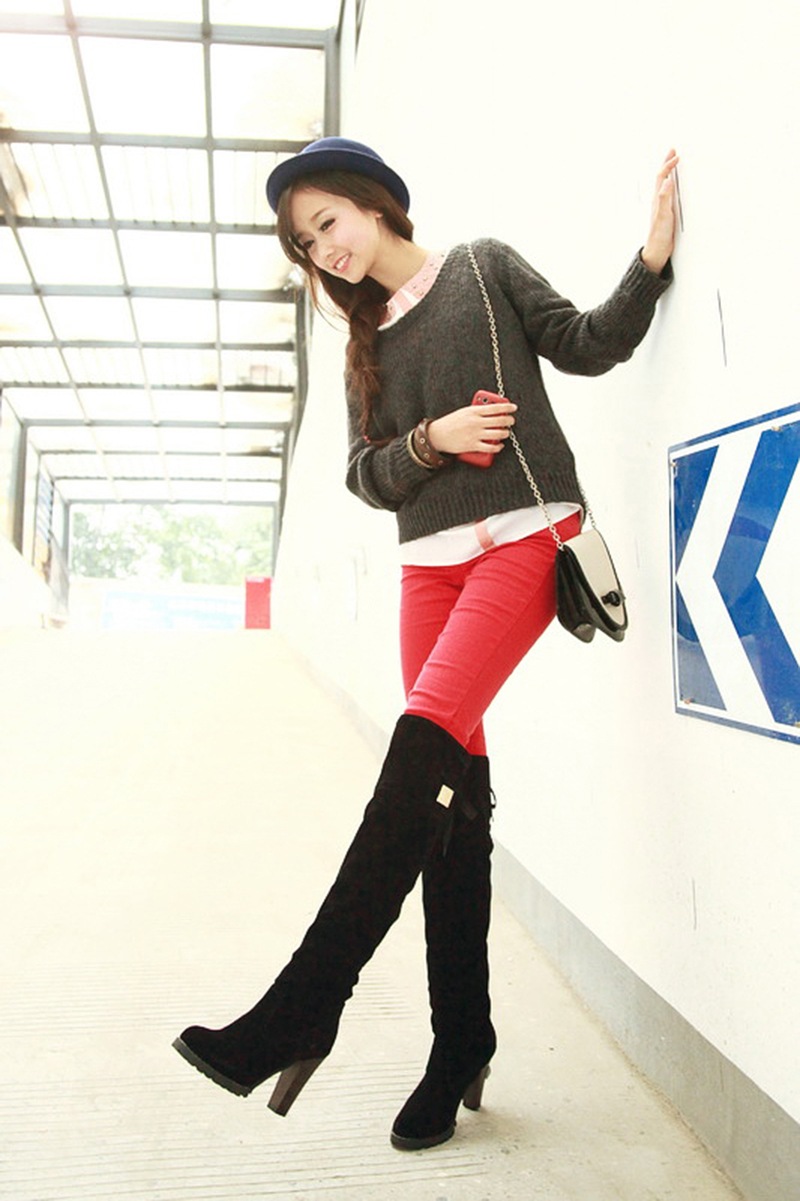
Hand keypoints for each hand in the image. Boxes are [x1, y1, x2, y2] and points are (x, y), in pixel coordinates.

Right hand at [427, 401, 516, 455]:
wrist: (437, 435)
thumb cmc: (451, 423)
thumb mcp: (464, 412)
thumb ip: (478, 411)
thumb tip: (494, 411)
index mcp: (473, 411)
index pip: (495, 407)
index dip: (507, 407)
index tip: (514, 408)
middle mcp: (476, 422)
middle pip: (500, 421)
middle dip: (509, 421)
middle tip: (511, 421)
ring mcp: (475, 434)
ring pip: (498, 434)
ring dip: (505, 433)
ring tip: (506, 432)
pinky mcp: (473, 445)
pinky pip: (491, 447)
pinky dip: (498, 447)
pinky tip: (499, 445)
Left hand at [641, 149, 678, 274]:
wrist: (657, 251)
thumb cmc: (658, 235)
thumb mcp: (663, 215)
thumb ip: (664, 198)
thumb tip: (667, 181)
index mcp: (657, 199)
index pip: (662, 177)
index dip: (668, 165)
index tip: (676, 156)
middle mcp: (658, 200)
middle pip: (661, 177)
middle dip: (666, 163)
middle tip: (672, 151)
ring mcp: (661, 206)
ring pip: (664, 184)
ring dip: (668, 172)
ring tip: (672, 163)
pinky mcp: (665, 213)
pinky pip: (668, 194)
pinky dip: (671, 185)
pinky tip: (674, 187)